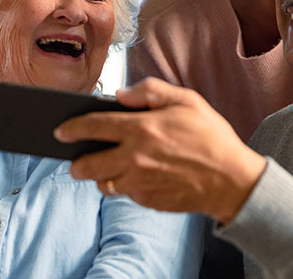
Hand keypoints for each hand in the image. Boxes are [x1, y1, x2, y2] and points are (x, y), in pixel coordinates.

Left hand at [54, 77, 266, 222]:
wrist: (233, 180)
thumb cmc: (210, 137)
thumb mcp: (185, 100)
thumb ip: (149, 91)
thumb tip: (120, 95)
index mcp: (141, 128)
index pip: (93, 126)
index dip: (71, 128)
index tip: (59, 130)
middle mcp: (135, 157)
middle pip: (89, 164)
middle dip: (76, 162)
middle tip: (74, 160)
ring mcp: (140, 183)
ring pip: (104, 183)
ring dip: (100, 176)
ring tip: (106, 167)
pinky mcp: (147, 200)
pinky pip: (125, 193)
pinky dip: (124, 186)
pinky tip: (134, 177)